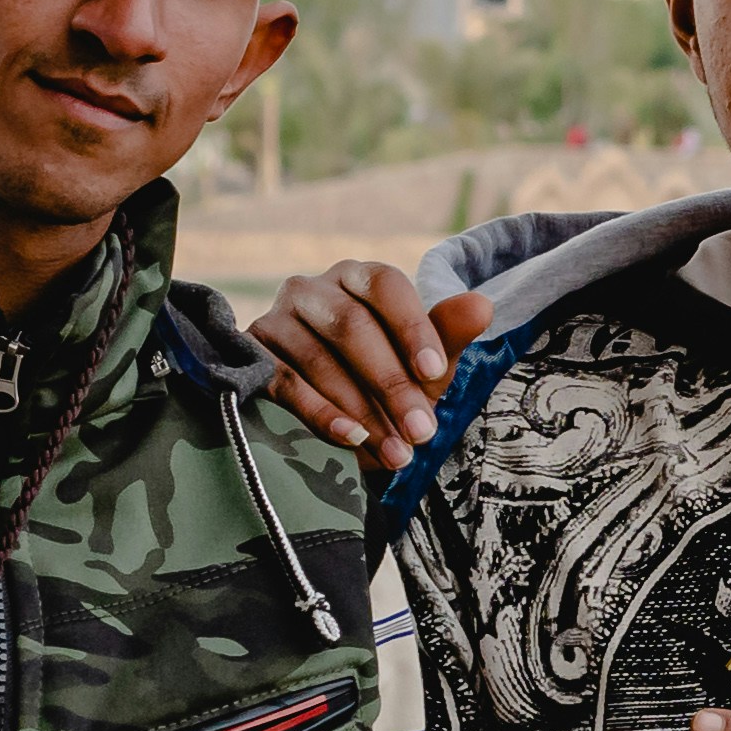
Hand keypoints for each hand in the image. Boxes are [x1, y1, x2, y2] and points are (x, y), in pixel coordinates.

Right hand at [253, 257, 491, 473]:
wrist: (333, 419)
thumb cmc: (386, 380)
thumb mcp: (422, 363)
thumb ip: (447, 334)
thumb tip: (481, 306)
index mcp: (360, 278)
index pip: (386, 286)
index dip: (412, 326)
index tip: (434, 371)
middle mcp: (313, 289)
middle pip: (352, 327)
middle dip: (391, 384)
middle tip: (422, 432)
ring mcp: (276, 319)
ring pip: (317, 359)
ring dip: (361, 410)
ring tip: (397, 453)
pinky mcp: (250, 355)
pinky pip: (284, 383)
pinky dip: (319, 414)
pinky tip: (351, 439)